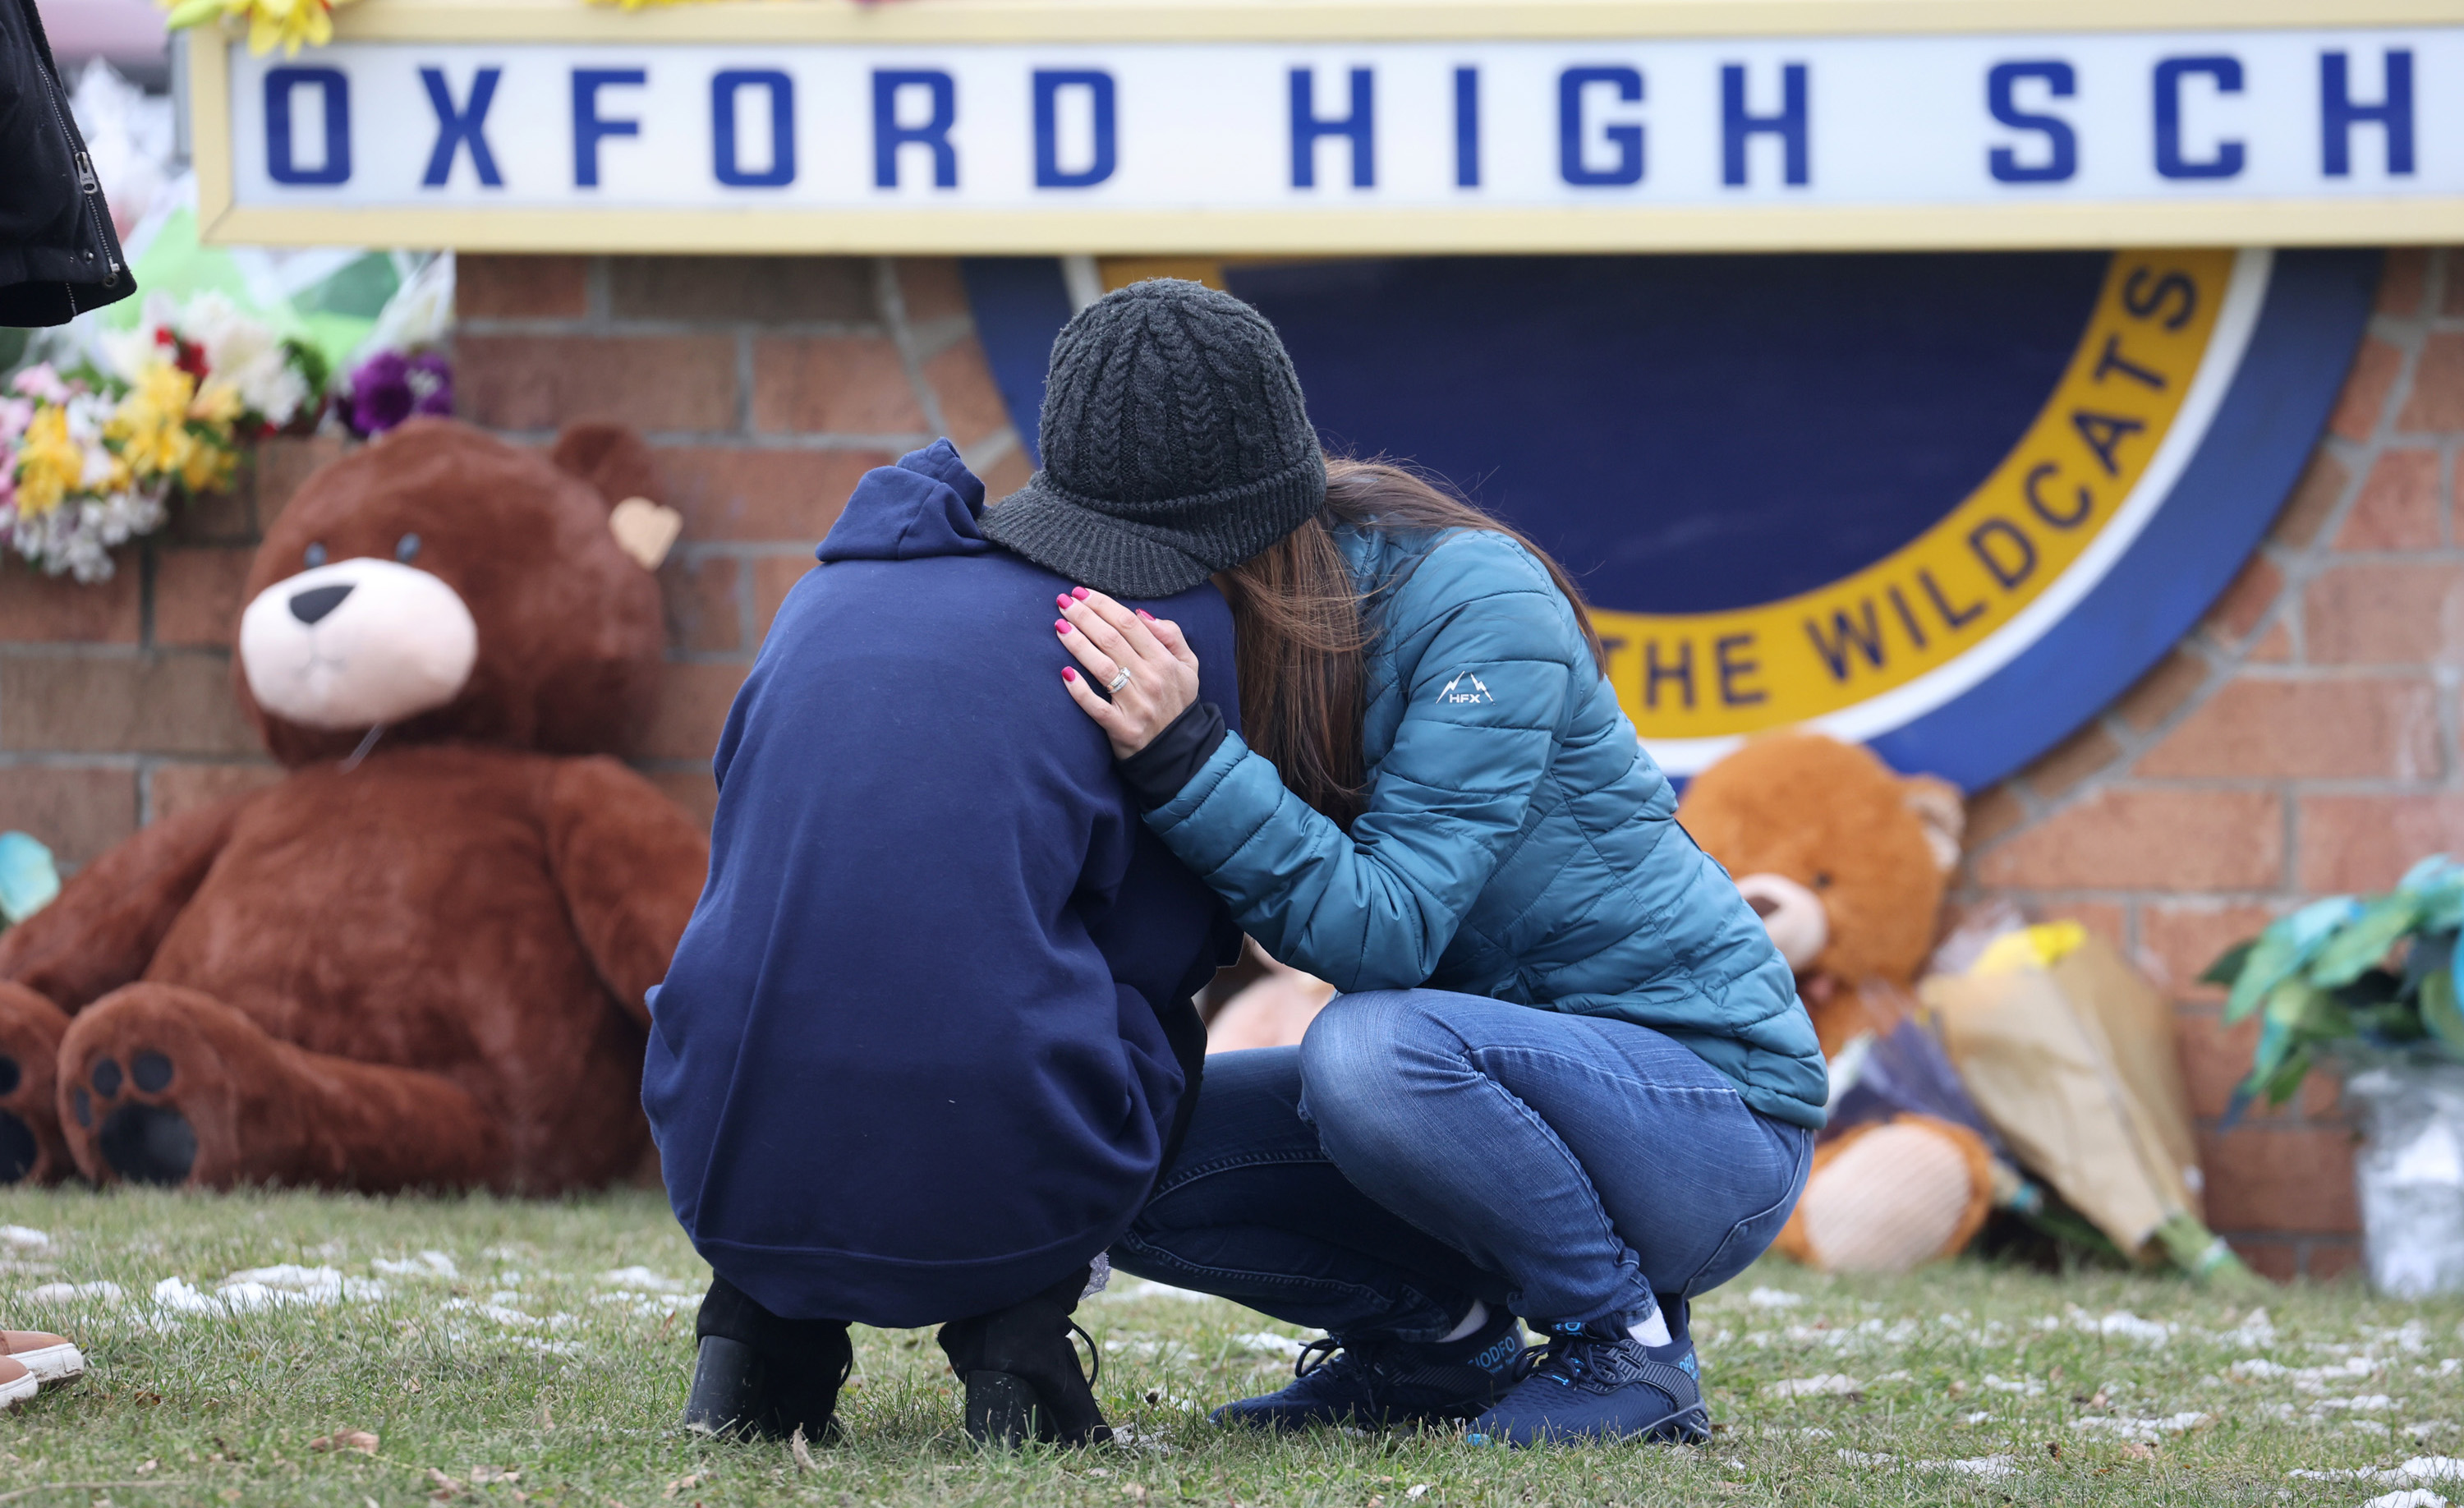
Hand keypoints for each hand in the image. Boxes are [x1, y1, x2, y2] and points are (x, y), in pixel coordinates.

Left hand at [1053, 587, 1201, 757]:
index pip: (1130, 624)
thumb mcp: (1189, 666)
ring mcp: (1135, 705)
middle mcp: (1150, 679)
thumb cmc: (1177, 701)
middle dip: (1084, 617)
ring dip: (1077, 644)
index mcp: (1165, 661)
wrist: (1178, 750)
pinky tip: (1064, 674)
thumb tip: (1142, 614)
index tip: (1082, 593)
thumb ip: (1172, 636)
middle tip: (1063, 602)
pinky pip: (1096, 706)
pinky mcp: (1121, 728)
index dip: (1103, 605)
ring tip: (1059, 626)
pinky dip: (1079, 690)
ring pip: (1101, 667)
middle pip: (1111, 640)